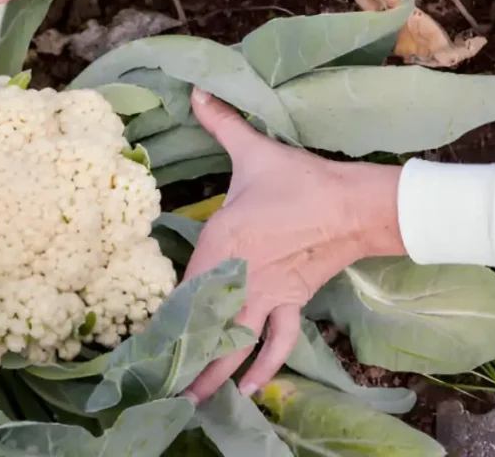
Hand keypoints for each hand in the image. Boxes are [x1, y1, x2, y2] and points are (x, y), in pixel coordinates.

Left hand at [181, 88, 405, 402]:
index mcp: (220, 244)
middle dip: (180, 358)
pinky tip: (250, 392)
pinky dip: (263, 367)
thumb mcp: (254, 152)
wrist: (354, 205)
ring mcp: (266, 296)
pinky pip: (275, 341)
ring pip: (234, 343)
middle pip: (203, 326)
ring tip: (190, 403)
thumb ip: (221, 124)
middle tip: (155, 389)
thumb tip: (195, 91)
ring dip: (214, 373)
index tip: (140, 341)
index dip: (162, 315)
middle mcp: (238, 277)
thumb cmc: (299, 180)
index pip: (182, 287)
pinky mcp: (292, 304)